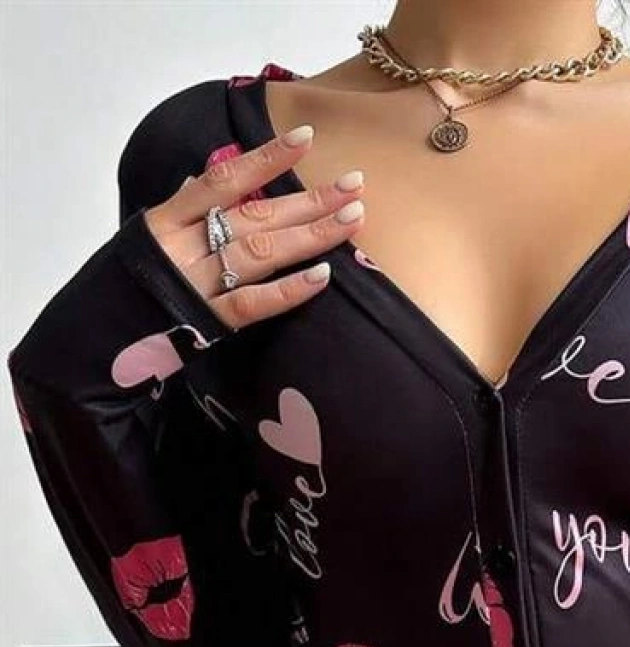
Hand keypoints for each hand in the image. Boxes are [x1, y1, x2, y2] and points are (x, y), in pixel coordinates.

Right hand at [141, 124, 364, 330]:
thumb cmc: (127, 287)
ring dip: (310, 235)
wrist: (91, 342)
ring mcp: (197, 285)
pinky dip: (287, 291)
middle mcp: (184, 247)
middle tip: (354, 184)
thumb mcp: (147, 240)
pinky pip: (252, 303)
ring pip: (260, 253)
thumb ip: (181, 210)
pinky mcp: (207, 323)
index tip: (307, 138)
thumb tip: (204, 178)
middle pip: (254, 216)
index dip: (266, 158)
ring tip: (352, 219)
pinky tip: (322, 276)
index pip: (224, 180)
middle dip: (308, 199)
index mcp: (168, 220)